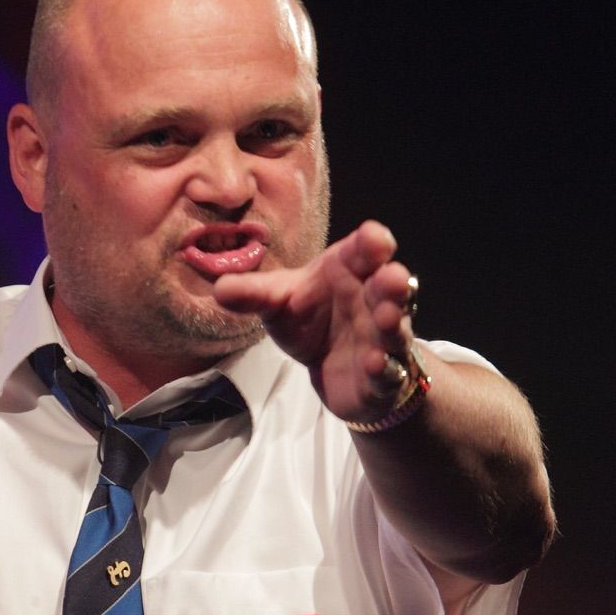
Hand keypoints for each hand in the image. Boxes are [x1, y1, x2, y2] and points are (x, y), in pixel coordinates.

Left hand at [212, 220, 417, 421]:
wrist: (328, 366)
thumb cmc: (309, 319)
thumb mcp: (278, 303)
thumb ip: (253, 294)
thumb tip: (220, 288)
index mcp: (350, 271)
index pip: (365, 250)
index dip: (372, 242)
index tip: (374, 238)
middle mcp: (373, 300)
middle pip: (390, 286)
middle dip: (393, 282)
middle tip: (392, 277)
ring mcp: (382, 338)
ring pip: (395, 328)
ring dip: (393, 323)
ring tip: (386, 318)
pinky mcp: (383, 376)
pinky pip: (389, 372)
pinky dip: (384, 369)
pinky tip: (376, 365)